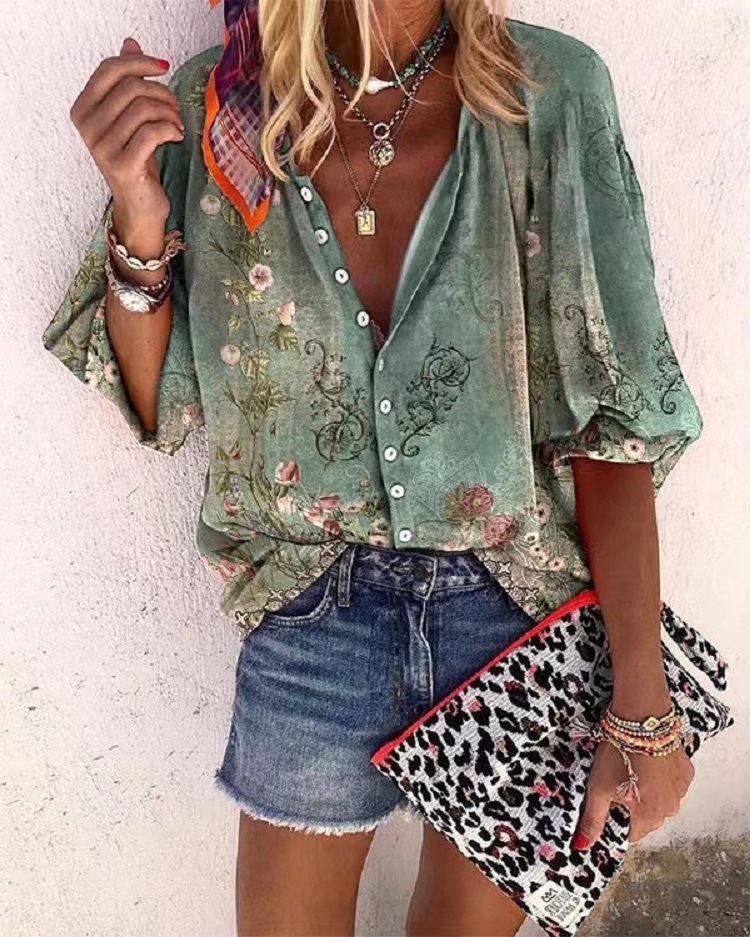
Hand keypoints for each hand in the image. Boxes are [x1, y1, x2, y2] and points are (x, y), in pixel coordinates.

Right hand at [69, 37, 183, 238]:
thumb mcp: (131, 116)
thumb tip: (130, 43)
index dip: (140, 63)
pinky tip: (177, 136)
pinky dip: (171, 129)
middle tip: (175, 109)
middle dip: (162, 93)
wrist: (140, 204)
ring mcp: (102, 147)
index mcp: (83, 109)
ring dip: (169, 113)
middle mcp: (87, 127)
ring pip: (143, 108)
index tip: (165, 68)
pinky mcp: (122, 165)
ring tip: (177, 124)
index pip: (110, 69)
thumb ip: (127, 81)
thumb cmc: (137, 158)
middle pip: (131, 87)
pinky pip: (152, 132)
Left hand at [571, 739, 694, 849]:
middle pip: (647, 817)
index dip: (617, 819)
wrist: (640, 720)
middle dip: (632, 805)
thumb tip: (582, 846)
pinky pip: (671, 783)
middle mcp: (671, 808)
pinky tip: (647, 762)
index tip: (609, 802)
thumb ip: (592, 821)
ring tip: (633, 769)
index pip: (631, 833)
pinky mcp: (686, 771)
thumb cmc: (618, 752)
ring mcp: (681, 789)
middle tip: (618, 780)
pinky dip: (660, 778)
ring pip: (661, 800)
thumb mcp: (598, 788)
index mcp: (649, 816)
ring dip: (648, 791)